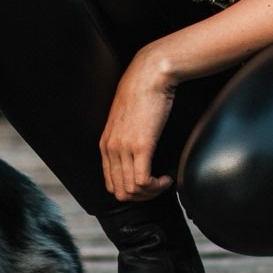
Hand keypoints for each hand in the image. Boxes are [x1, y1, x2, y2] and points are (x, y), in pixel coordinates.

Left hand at [99, 45, 177, 202]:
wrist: (149, 75)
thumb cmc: (142, 94)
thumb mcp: (126, 120)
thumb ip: (125, 138)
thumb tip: (136, 155)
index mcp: (105, 143)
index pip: (111, 184)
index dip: (131, 191)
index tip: (147, 184)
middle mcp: (111, 148)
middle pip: (120, 192)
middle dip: (141, 196)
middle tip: (157, 187)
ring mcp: (124, 148)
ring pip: (132, 191)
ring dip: (151, 193)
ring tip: (163, 181)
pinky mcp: (141, 146)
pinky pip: (143, 181)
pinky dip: (157, 186)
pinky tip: (166, 177)